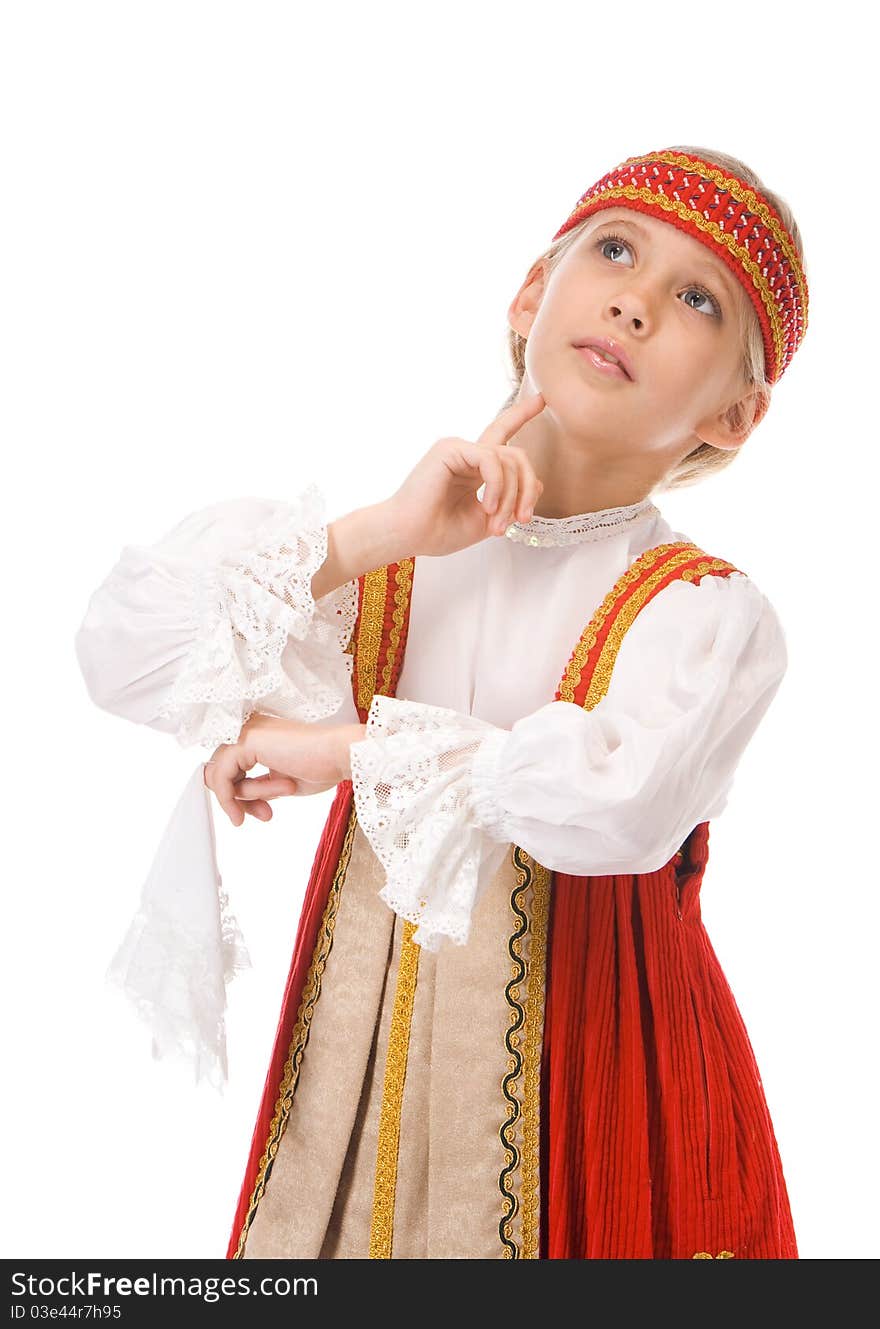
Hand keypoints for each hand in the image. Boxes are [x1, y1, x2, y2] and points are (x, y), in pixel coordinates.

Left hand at [203, 714, 366, 825]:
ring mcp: (244, 731)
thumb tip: (237, 798)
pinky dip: (237, 797)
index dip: (239, 794)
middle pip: (220, 770)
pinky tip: (263, 805)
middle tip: (263, 815)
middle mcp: (247, 728)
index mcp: (256, 734)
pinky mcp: (245, 740)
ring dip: (245, 798)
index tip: (261, 812)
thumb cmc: (322, 766)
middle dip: (238, 799)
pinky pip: (223, 777)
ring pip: (220, 775)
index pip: (230, 767)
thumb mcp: (279, 783)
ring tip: (274, 803)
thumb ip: (257, 786)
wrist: (340, 755)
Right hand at [385, 390, 546, 557]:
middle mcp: (467, 453)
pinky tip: (486, 506)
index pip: (502, 436)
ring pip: (510, 459)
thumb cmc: (438, 531)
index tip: (542, 399)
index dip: (521, 415)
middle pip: (517, 456)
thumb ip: (511, 502)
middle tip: (523, 519)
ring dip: (512, 495)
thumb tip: (539, 483)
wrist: (407, 535)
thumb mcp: (487, 520)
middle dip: (528, 489)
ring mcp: (459, 448)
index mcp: (474, 467)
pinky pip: (491, 459)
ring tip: (497, 524)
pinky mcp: (451, 448)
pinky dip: (497, 486)